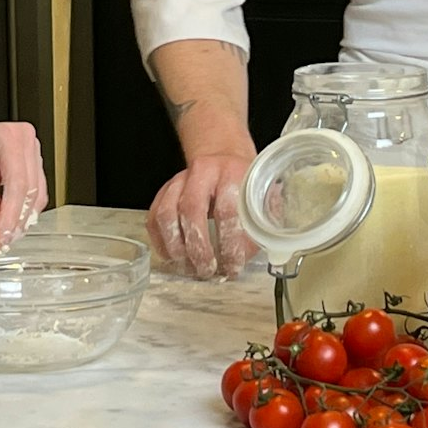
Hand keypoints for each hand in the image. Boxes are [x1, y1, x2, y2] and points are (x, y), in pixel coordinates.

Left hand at [0, 120, 47, 248]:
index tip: (2, 236)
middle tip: (2, 240)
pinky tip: (10, 221)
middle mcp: (25, 140)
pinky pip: (35, 190)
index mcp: (10, 138)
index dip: (12, 214)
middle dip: (17, 219)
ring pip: (36, 192)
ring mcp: (31, 150)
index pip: (18, 184)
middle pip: (31, 189)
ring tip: (4, 233)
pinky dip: (23, 208)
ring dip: (22, 217)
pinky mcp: (31, 162)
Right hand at [146, 153, 256, 278]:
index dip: (229, 243)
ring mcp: (179, 180)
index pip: (227, 209)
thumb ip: (266, 219)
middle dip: (198, 248)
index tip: (233, 265)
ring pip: (166, 213)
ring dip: (176, 246)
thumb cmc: (244, 184)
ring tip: (189, 267)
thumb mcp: (262, 195)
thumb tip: (273, 250)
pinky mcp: (164, 190)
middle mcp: (202, 172)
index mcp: (232, 172)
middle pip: (191, 210)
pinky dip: (159, 240)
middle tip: (207, 270)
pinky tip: (172, 257)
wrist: (222, 157)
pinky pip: (153, 216)